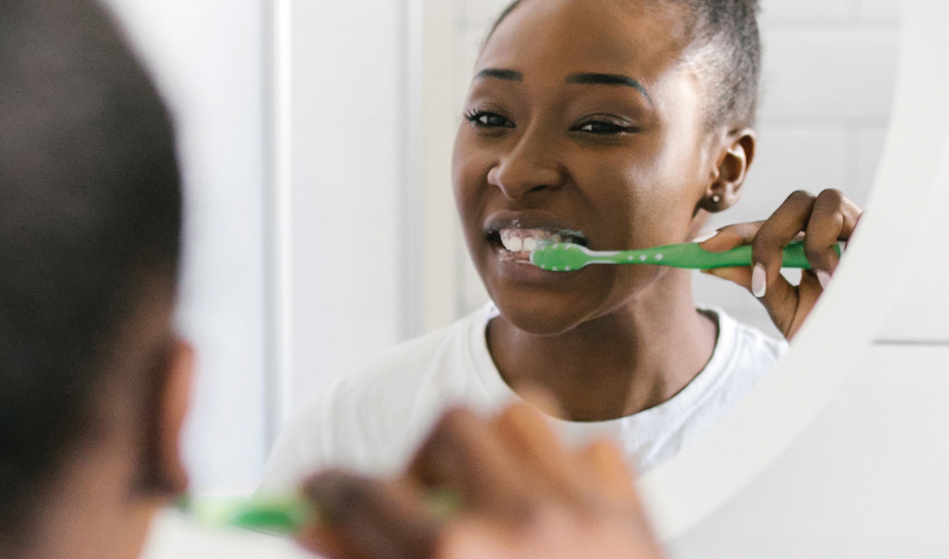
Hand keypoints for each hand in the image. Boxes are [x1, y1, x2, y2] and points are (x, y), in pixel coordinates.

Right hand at [297, 404, 663, 558]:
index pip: (360, 493)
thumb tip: (317, 529)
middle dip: (429, 463)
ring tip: (493, 501)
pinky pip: (591, 452)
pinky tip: (553, 516)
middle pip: (449, 428)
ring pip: (523, 419)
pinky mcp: (631, 517)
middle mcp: (516, 524)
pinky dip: (567, 473)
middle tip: (429, 507)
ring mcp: (580, 514)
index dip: (328, 489)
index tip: (323, 492)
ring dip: (498, 452)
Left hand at [698, 189, 861, 339]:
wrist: (858, 350)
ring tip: (817, 280)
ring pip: (823, 200)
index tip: (704, 246)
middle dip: (768, 237)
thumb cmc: (823, 323)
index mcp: (800, 241)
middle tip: (761, 279)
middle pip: (793, 202)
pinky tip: (835, 277)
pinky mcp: (880, 231)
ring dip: (811, 241)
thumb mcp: (780, 305)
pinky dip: (837, 245)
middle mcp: (827, 226)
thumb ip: (751, 280)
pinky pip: (855, 218)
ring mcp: (854, 225)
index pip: (765, 226)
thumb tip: (710, 264)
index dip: (735, 231)